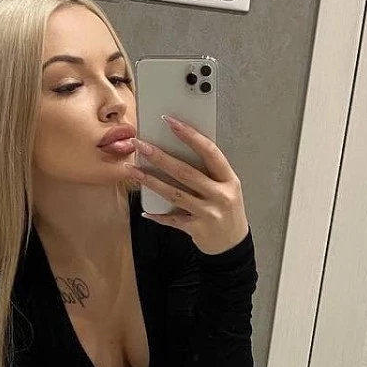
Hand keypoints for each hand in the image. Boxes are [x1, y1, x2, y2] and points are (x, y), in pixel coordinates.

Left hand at [124, 115, 249, 255]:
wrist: (233, 245)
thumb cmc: (226, 210)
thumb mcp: (225, 188)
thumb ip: (208, 173)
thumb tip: (176, 151)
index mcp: (229, 179)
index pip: (209, 152)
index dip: (190, 135)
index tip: (170, 121)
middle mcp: (221, 195)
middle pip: (186, 172)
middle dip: (160, 157)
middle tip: (141, 144)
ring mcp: (209, 213)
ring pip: (175, 193)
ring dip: (151, 181)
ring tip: (133, 170)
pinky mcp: (198, 229)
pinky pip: (172, 219)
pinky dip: (158, 215)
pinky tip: (145, 209)